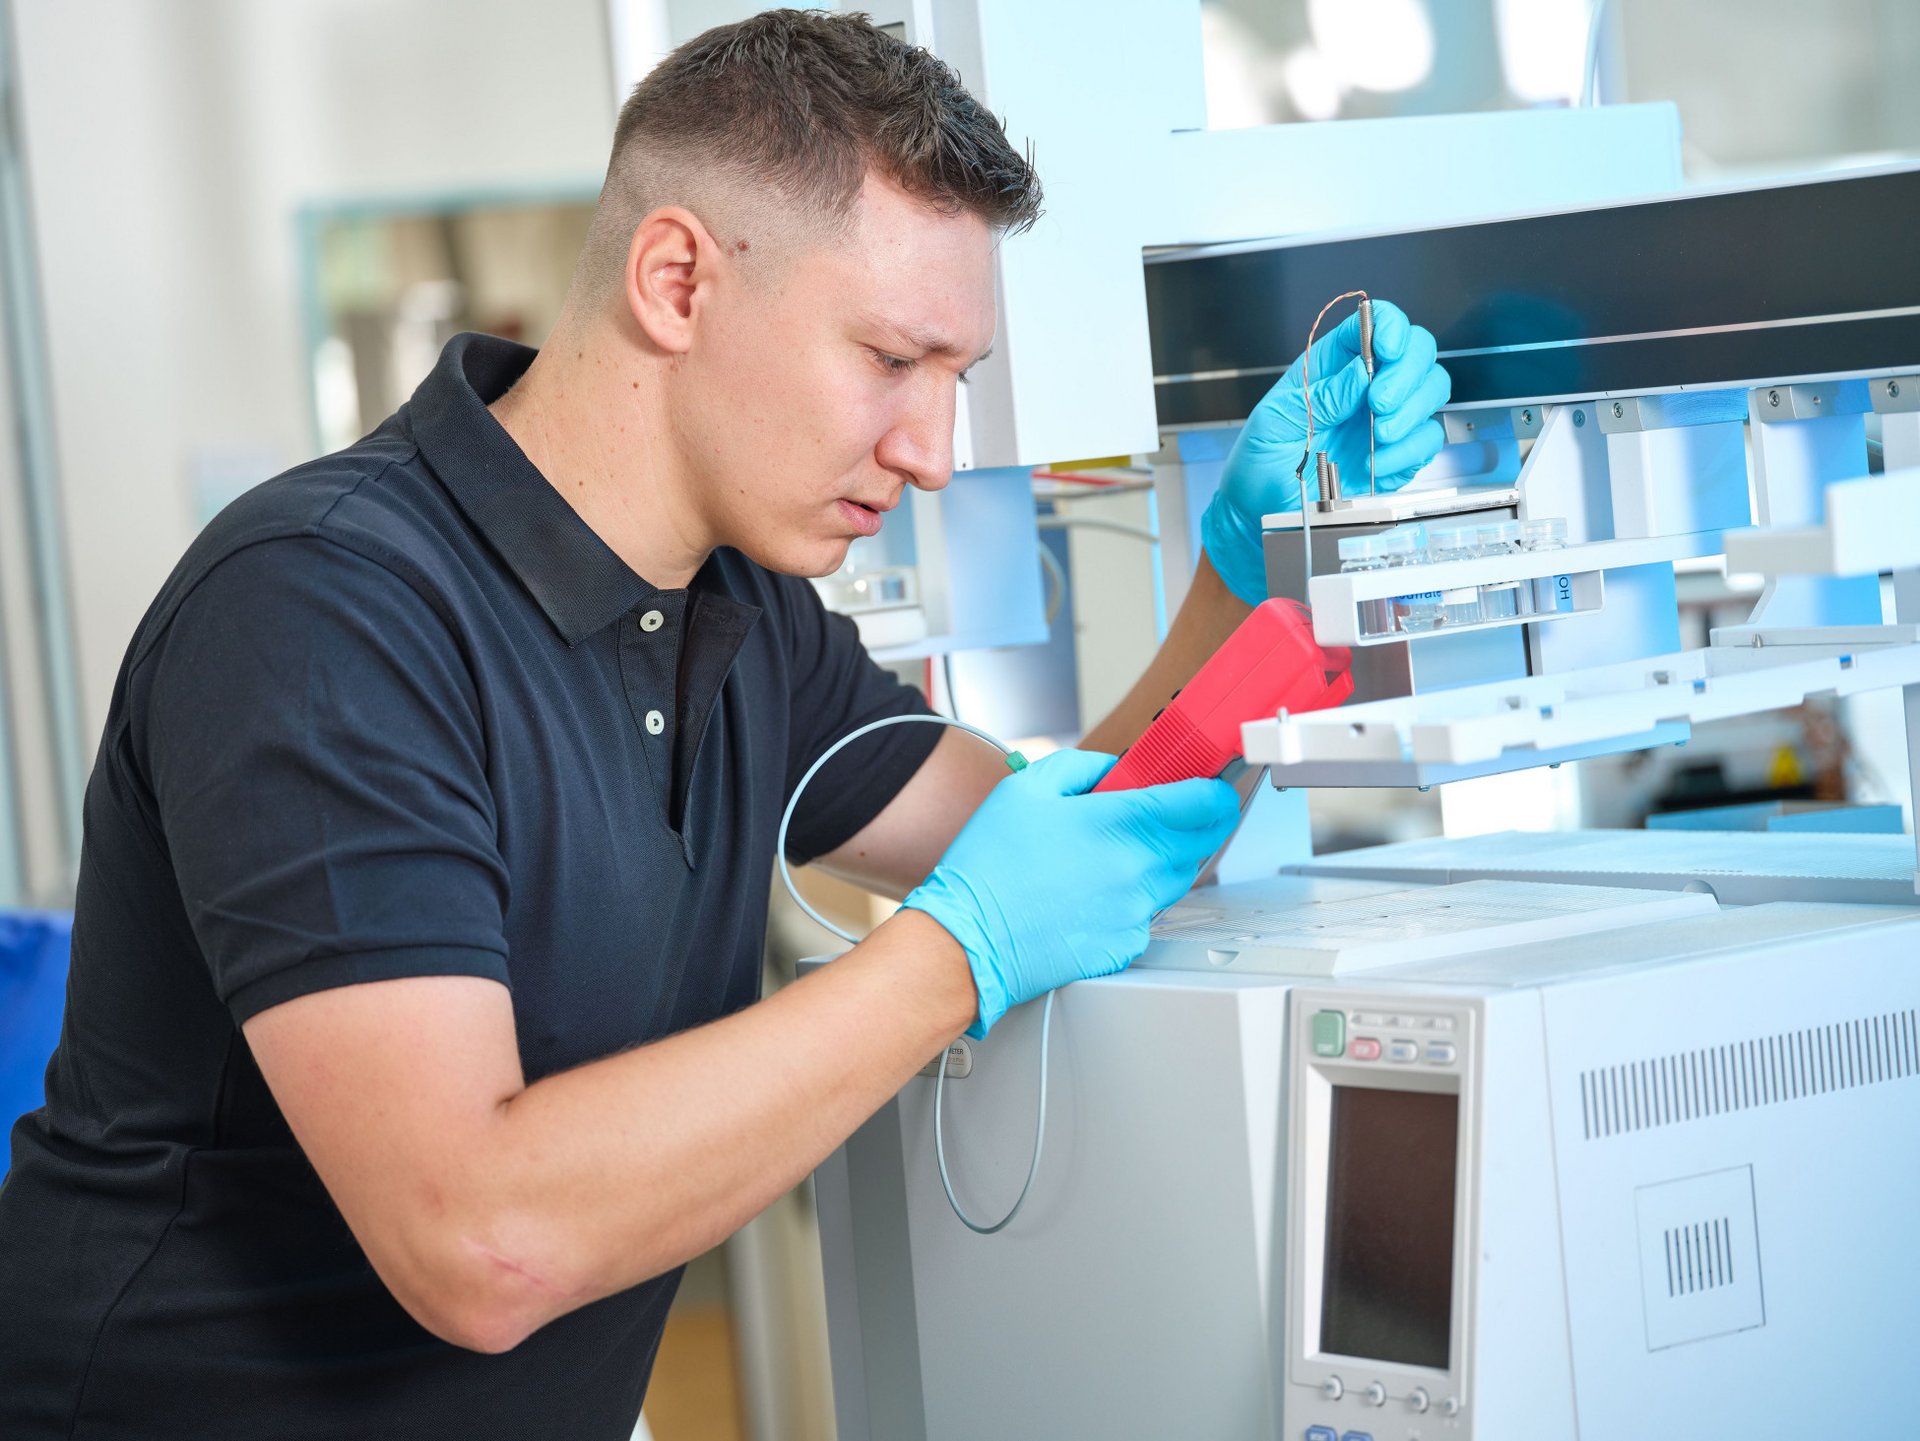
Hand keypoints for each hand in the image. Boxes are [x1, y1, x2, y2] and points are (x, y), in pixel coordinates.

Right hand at [901, 750, 1239, 1036]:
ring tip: (1115, 855)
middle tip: (1172, 816)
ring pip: (1176, 880)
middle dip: (1195, 825)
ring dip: (1163, 862)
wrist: (969, 940)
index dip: (1214, 792)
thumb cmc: (989, 867)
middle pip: (1200, 842)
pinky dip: (1133, 901)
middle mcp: (1138, 869)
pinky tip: (1093, 895)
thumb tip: (1116, 770)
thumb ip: (1083, 767)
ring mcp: (1135, 912)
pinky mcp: (1125, 945)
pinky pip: (1147, 916)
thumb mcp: (1027, 788)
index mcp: (1120, 823)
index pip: (1202, 804)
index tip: (1212, 788)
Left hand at [1201, 298, 1451, 604]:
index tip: (1387, 349)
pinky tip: (1378, 465)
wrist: (1262, 511)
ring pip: (1432, 390)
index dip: (1390, 326)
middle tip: (1379, 404)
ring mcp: (1385, 418)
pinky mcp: (1398, 453)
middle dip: (1407, 373)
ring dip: (1412, 411)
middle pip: (1417, 351)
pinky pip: (1427, 440)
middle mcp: (1364, 385)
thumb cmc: (1260, 461)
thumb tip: (1360, 371)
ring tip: (1379, 435)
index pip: (1375, 322)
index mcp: (1331, 365)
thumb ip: (1320, 396)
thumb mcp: (1275, 423)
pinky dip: (1409, 451)